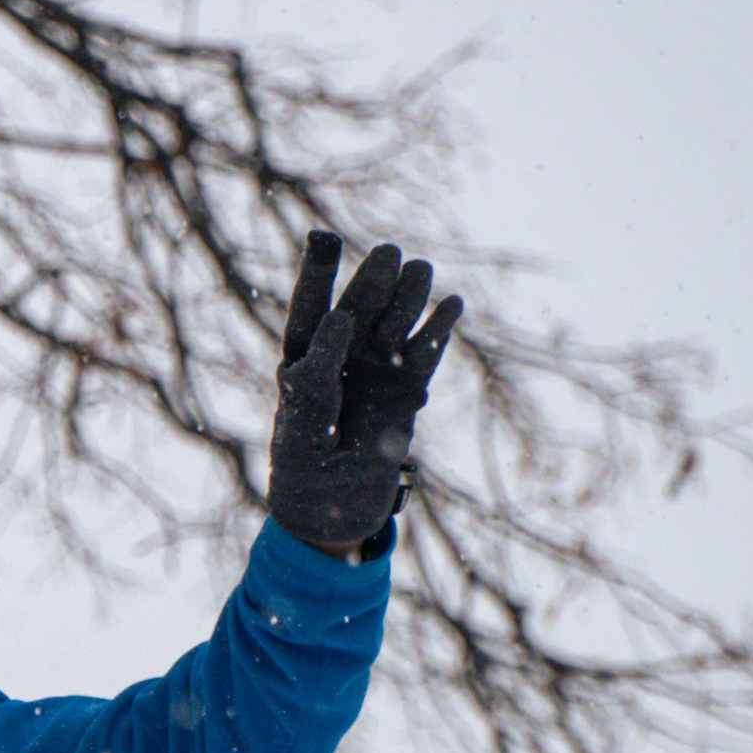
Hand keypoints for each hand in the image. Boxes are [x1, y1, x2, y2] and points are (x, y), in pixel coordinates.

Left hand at [269, 231, 461, 556]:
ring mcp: (376, 371)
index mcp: (302, 362)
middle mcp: (340, 359)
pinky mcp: (408, 389)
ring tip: (421, 273)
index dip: (316, 273)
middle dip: (372, 281)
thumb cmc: (303, 474)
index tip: (322, 238)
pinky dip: (438, 330)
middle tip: (389, 254)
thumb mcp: (300, 431)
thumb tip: (336, 322)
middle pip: (359, 307)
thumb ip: (314, 381)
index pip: (308, 309)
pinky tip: (451, 305)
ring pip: (395, 322)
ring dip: (408, 298)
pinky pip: (425, 352)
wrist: (335, 514)